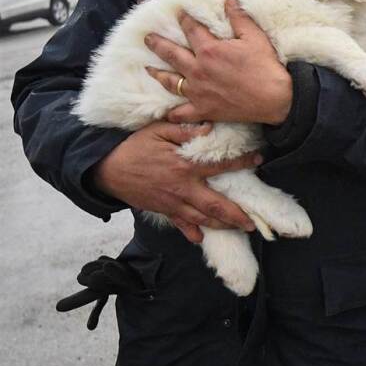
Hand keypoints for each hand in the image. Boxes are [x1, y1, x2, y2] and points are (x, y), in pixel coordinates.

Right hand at [93, 121, 259, 242]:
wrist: (106, 169)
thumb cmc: (134, 147)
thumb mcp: (158, 131)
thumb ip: (184, 130)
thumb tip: (208, 127)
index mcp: (184, 167)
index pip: (220, 165)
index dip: (241, 162)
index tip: (258, 159)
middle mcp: (182, 188)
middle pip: (214, 205)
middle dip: (236, 214)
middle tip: (253, 221)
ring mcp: (172, 203)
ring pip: (201, 218)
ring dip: (220, 225)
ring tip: (238, 229)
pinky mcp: (162, 210)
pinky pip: (179, 224)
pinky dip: (190, 232)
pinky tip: (200, 238)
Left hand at [145, 0, 291, 124]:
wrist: (275, 99)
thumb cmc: (266, 68)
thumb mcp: (255, 37)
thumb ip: (239, 18)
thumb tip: (229, 1)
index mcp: (210, 50)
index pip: (191, 30)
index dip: (184, 19)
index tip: (178, 13)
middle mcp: (198, 70)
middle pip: (171, 54)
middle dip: (158, 44)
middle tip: (147, 38)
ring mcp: (198, 92)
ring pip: (170, 82)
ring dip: (157, 74)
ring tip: (148, 69)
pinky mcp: (203, 110)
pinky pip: (181, 113)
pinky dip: (173, 113)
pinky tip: (166, 112)